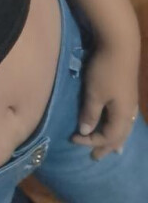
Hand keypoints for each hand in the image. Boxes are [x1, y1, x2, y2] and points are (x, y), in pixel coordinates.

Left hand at [69, 41, 139, 160]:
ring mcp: (130, 102)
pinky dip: (119, 126)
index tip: (73, 139)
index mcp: (122, 116)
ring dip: (116, 139)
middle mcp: (129, 112)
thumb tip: (85, 132)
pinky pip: (125, 118)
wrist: (120, 45)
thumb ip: (90, 113)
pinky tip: (118, 124)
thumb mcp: (94, 93)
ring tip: (114, 150)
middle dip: (107, 147)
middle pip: (119, 136)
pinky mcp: (127, 92)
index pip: (106, 137)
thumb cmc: (105, 70)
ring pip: (124, 127)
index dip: (90, 141)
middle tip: (96, 157)